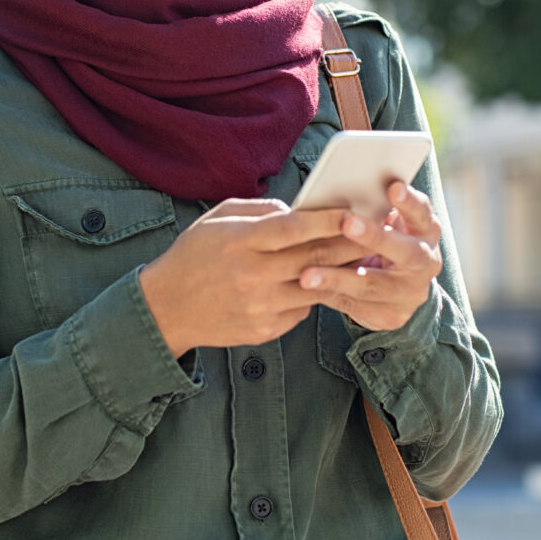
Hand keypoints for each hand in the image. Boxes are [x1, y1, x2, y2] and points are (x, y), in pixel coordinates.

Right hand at [140, 199, 366, 356]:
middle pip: (314, 258)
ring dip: (342, 273)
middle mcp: (253, 275)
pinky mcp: (265, 329)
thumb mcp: (216, 219)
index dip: (328, 218)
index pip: (294, 227)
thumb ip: (258, 210)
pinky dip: (314, 295)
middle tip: (374, 233)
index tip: (353, 210)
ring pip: (316, 287)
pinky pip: (302, 310)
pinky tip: (321, 284)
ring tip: (361, 259)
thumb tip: (297, 210)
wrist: (166, 308)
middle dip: (349, 244)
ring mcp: (260, 306)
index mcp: (240, 242)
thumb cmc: (193, 255)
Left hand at [298, 181, 442, 331]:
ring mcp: (411, 293)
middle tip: (348, 223)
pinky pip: (357, 306)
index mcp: (425, 231)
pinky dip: (330, 295)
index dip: (410, 202)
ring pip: (373, 286)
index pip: (422, 213)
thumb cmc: (382, 241)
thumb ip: (372, 209)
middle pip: (406, 252)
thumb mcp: (385, 222)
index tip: (393, 187)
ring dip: (339, 278)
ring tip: (307, 274)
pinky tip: (307, 289)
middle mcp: (425, 262)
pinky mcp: (392, 316)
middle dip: (375, 237)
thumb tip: (335, 190)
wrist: (396, 289)